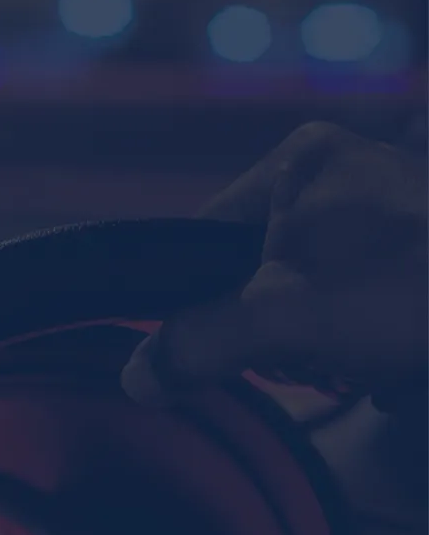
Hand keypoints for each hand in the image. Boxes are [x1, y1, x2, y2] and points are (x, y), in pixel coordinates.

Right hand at [122, 122, 426, 409]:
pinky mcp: (428, 252)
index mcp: (301, 157)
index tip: (230, 348)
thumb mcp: (284, 317)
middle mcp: (347, 169)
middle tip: (316, 356)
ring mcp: (398, 208)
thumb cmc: (411, 290)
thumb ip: (198, 341)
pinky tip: (397, 359)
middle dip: (283, 330)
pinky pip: (370, 304)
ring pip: (319, 295)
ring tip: (369, 360)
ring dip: (332, 345)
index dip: (204, 300)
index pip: (206, 235)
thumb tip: (135, 377)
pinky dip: (376, 341)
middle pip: (263, 271)